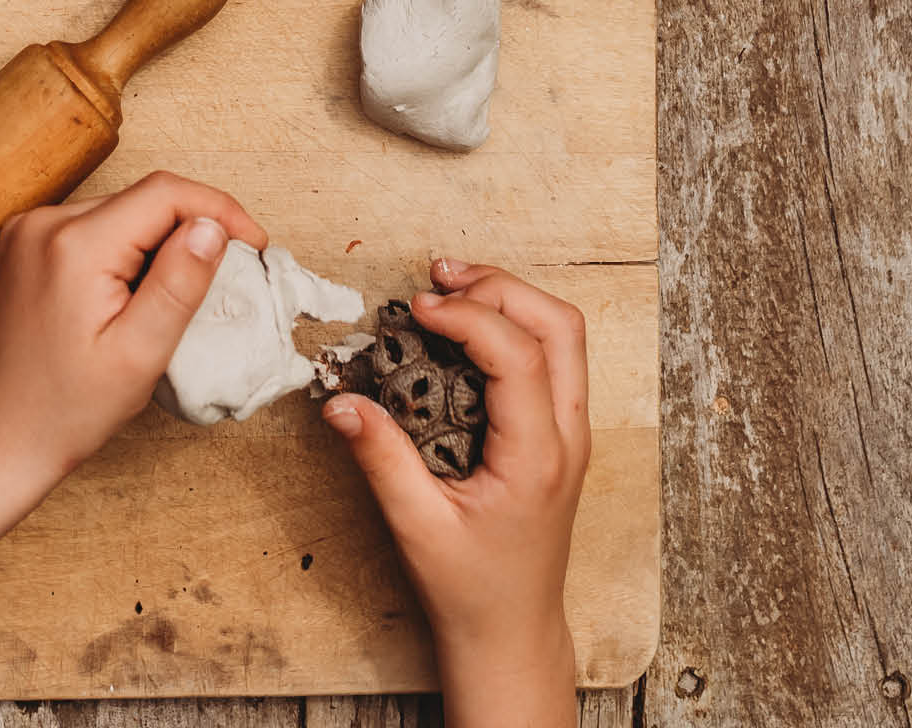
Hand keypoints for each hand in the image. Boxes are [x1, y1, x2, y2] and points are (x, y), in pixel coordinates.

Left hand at [0, 171, 265, 505]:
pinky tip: (125, 299)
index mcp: (74, 244)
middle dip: (189, 231)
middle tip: (220, 281)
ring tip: (166, 302)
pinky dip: (120, 251)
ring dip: (154, 243)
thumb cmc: (66, 411)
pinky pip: (89, 228)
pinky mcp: (20, 244)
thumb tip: (211, 226)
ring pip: (118, 213)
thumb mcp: (139, 355)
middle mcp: (44, 222)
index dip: (219, 211)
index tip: (255, 245)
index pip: (165, 193)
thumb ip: (178, 283)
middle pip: (141, 200)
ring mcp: (26, 230)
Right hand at [323, 259, 587, 724]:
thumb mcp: (416, 526)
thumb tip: (340, 402)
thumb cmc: (472, 589)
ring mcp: (571, 434)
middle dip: (498, 286)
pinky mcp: (559, 434)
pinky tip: (465, 328)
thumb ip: (380, 458)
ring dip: (509, 298)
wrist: (512, 633)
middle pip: (558, 326)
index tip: (418, 308)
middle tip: (439, 277)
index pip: (519, 355)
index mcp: (538, 458)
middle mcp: (567, 438)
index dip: (468, 316)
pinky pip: (553, 357)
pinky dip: (513, 324)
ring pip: (563, 335)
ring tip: (450, 288)